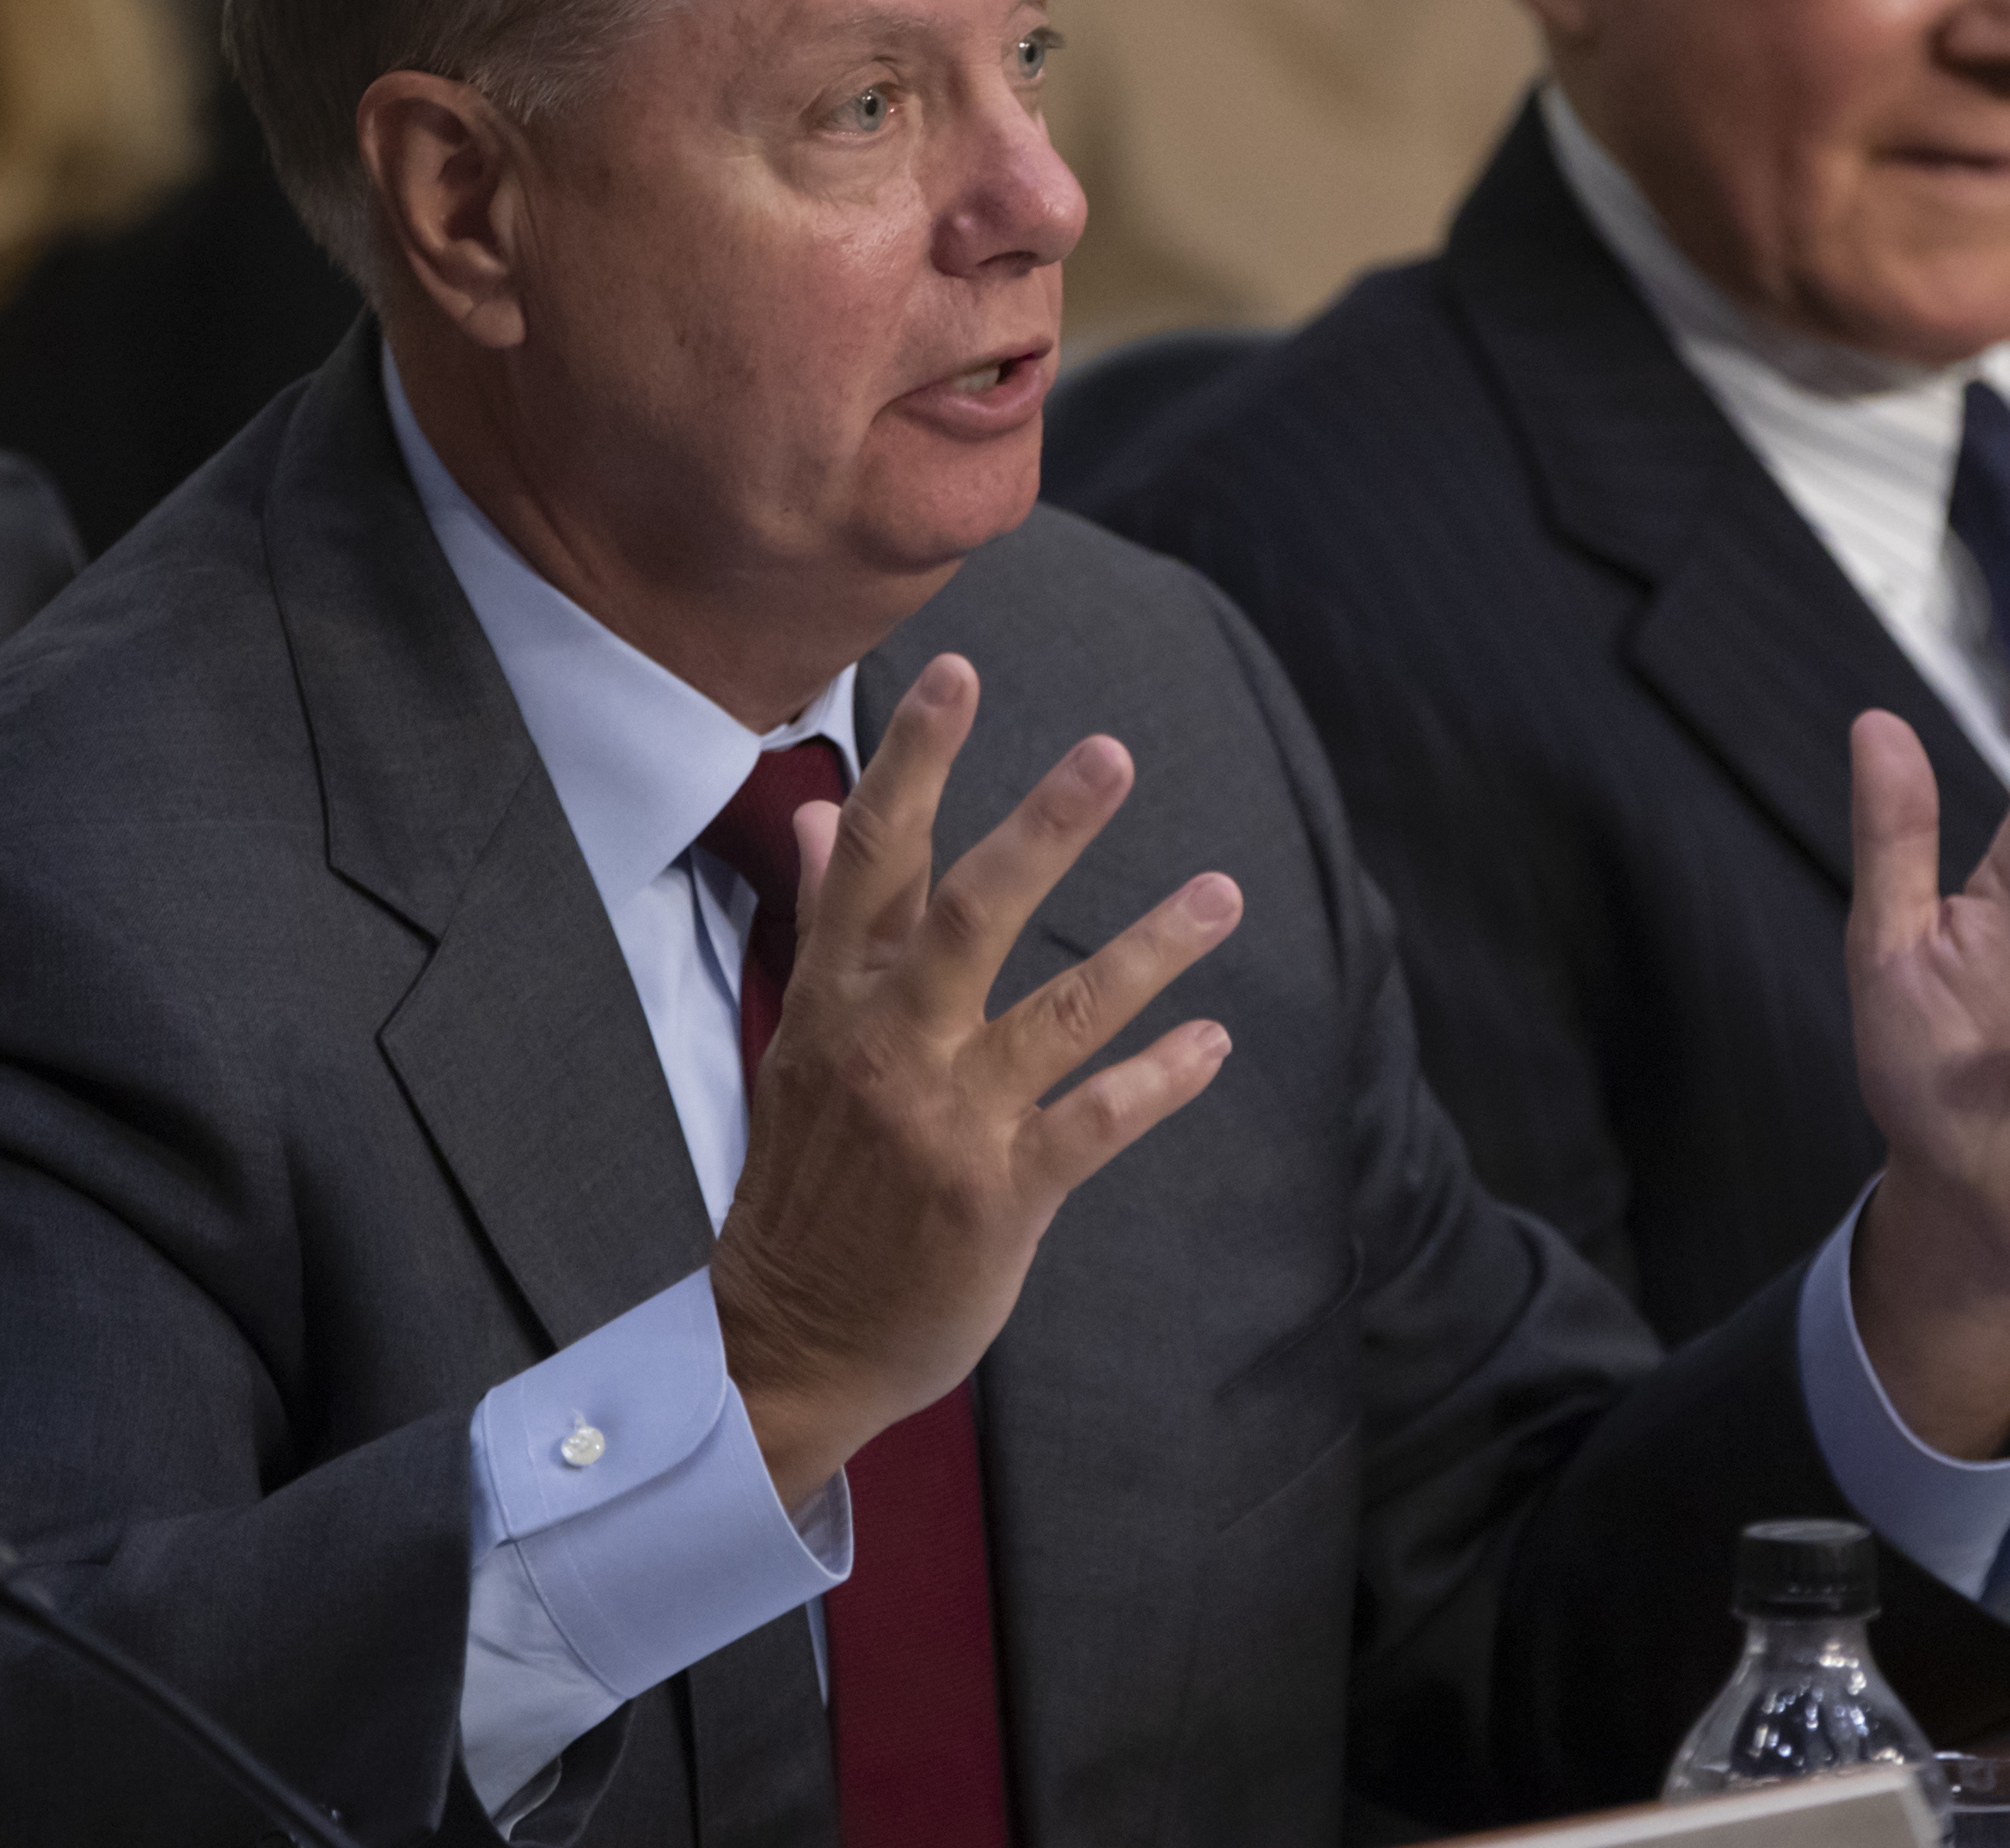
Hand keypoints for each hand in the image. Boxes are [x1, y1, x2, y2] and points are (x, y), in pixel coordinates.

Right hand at [708, 655, 1238, 1508]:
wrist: (788, 1336)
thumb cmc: (805, 1183)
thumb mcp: (798, 1040)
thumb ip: (826, 918)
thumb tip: (820, 810)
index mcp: (837, 1000)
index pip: (871, 857)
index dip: (913, 762)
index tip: (955, 673)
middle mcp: (889, 1047)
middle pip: (967, 913)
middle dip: (1044, 830)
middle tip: (1112, 755)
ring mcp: (946, 1121)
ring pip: (1058, 1011)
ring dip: (1148, 948)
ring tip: (1222, 893)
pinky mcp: (999, 1196)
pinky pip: (1092, 1121)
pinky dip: (1157, 1078)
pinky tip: (1214, 1040)